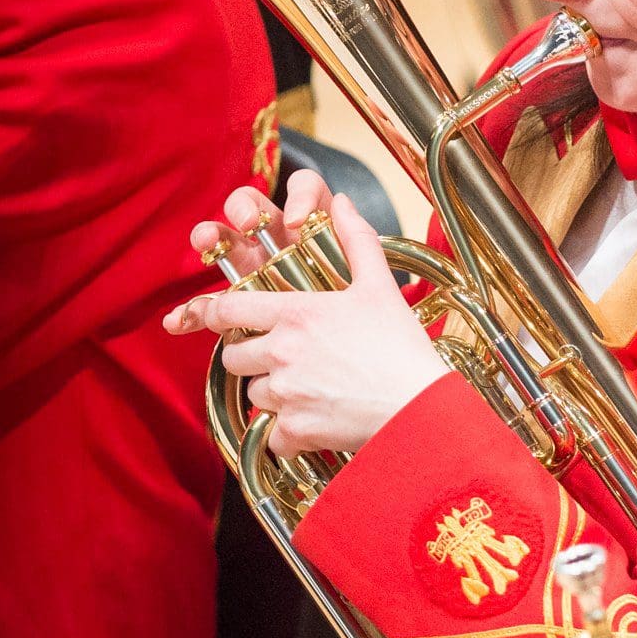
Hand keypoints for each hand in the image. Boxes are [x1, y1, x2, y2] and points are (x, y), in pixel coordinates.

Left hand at [163, 178, 447, 456]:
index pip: (228, 308)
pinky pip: (272, 434)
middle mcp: (282, 352)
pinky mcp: (294, 429)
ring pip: (253, 394)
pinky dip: (287, 433)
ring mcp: (286, 393)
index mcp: (296, 313)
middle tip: (283, 359)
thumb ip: (357, 240)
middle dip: (251, 357)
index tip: (222, 318)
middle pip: (233, 356)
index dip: (217, 313)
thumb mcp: (380, 286)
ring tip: (309, 389)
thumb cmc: (402, 347)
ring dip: (272, 393)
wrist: (419, 406)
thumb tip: (343, 203)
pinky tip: (315, 422)